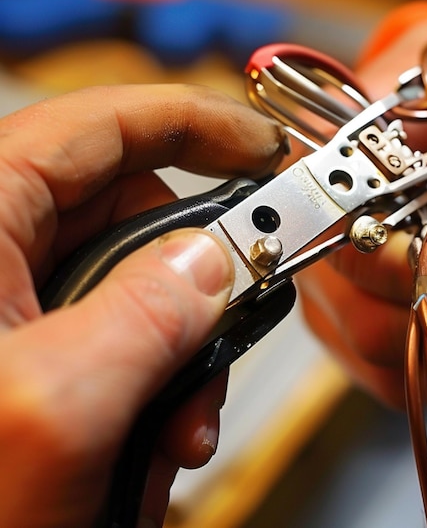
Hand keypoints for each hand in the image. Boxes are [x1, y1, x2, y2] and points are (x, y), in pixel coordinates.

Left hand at [0, 84, 285, 526]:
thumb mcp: (56, 409)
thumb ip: (149, 316)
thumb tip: (213, 262)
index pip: (103, 125)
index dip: (196, 123)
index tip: (264, 147)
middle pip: (134, 215)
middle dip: (196, 281)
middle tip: (230, 329)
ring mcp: (13, 302)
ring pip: (137, 285)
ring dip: (178, 354)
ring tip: (177, 429)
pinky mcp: (30, 346)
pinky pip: (119, 336)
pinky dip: (152, 385)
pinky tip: (148, 440)